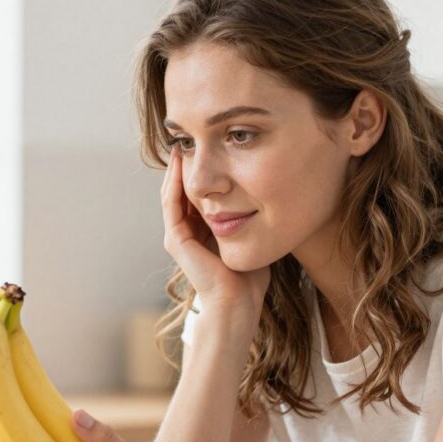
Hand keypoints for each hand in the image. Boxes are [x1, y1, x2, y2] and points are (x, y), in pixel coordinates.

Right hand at [161, 146, 270, 322]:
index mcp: (201, 233)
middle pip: (181, 190)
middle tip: (192, 138)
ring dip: (176, 168)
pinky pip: (171, 204)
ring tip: (184, 144)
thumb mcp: (252, 238)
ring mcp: (177, 236)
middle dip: (186, 164)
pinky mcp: (175, 240)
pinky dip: (174, 182)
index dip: (200, 170)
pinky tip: (181, 163)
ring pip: (172, 193)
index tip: (210, 147)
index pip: (195, 194)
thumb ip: (252, 220)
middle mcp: (185, 233)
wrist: (237, 303)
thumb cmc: (249, 279)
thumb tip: (271, 196)